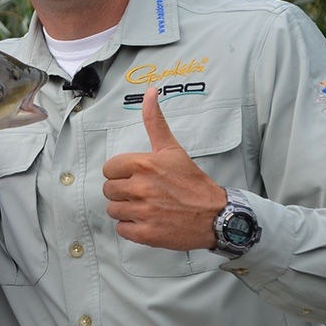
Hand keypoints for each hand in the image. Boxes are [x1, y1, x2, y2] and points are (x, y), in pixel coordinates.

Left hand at [101, 87, 225, 249]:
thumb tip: (150, 91)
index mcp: (143, 165)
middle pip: (109, 190)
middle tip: (144, 193)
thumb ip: (155, 122)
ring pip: (113, 210)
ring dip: (126, 210)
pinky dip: (132, 228)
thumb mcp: (172, 149)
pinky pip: (121, 229)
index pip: (109, 169)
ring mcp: (143, 211)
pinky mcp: (146, 234)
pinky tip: (148, 221)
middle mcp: (141, 187)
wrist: (216, 215)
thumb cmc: (192, 182)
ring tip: (147, 207)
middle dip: (123, 192)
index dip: (121, 174)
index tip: (137, 177)